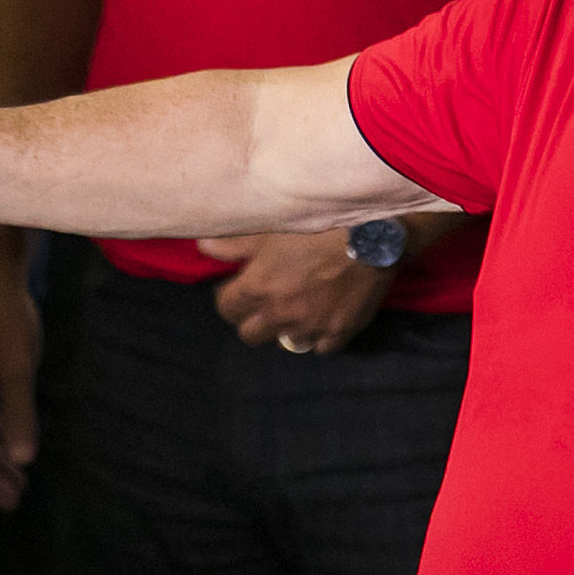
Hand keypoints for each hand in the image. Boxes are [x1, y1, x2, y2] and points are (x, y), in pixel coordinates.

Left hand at [199, 230, 389, 354]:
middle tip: (263, 302)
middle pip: (250, 334)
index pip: (226, 308)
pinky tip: (321, 318)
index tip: (239, 287)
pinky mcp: (339, 332)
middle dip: (251, 319)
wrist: (371, 235)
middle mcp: (280, 315)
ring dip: (284, 330)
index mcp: (257, 289)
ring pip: (285, 344)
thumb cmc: (316, 227)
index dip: (230, 297)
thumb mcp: (269, 229)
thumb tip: (203, 248)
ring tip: (294, 310)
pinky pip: (320, 347)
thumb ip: (233, 244)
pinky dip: (318, 336)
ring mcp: (310, 327)